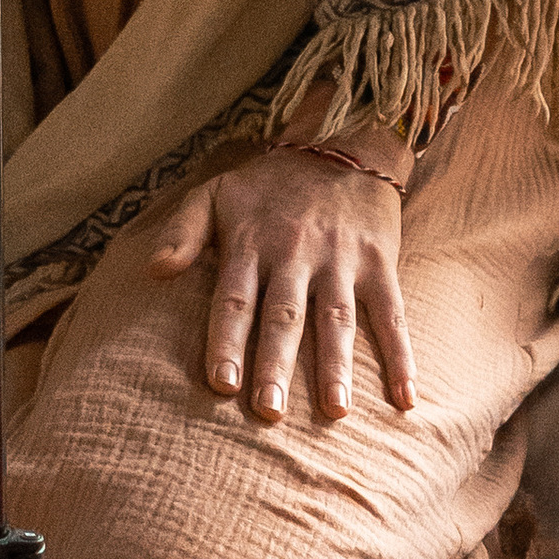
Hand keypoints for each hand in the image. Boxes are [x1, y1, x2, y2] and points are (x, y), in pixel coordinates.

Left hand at [148, 142, 417, 422]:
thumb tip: (153, 270)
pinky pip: (392, 313)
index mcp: (250, 242)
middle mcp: (293, 253)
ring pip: (335, 319)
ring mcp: (339, 259)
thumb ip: (182, 232)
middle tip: (269, 413)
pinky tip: (405, 396)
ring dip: (335, 366)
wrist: (340, 146)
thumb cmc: (268, 184)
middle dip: (276, 365)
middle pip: (283, 316)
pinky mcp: (378, 263)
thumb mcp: (214, 193)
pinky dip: (401, 355)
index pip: (235, 297)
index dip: (226, 340)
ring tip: (335, 411)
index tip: (221, 383)